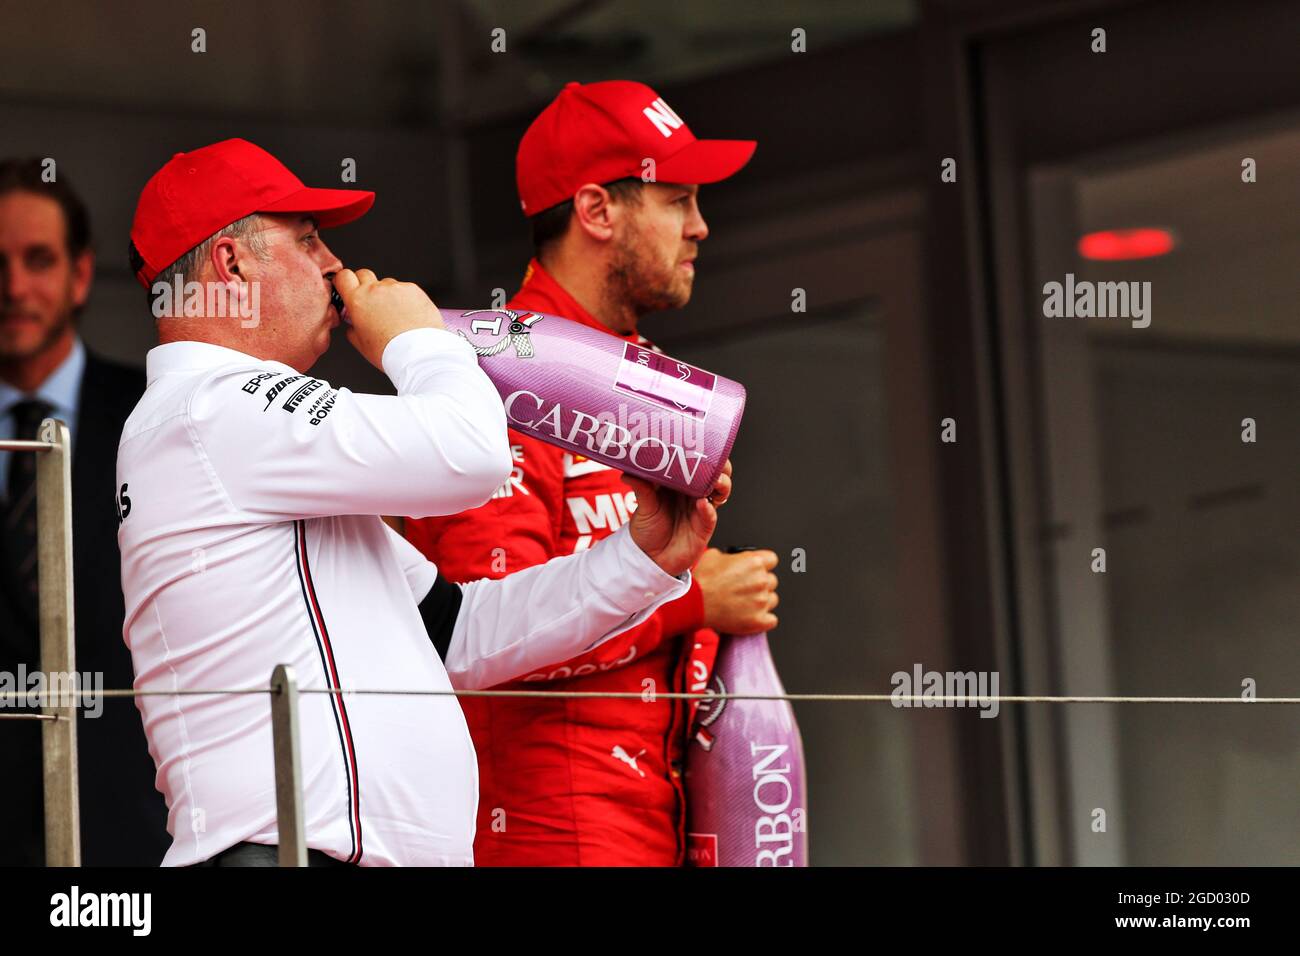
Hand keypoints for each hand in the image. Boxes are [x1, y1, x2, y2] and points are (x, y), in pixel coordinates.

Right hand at [333, 268, 446, 369]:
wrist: (418, 353)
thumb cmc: (391, 351)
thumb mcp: (361, 344)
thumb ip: (353, 329)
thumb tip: (353, 325)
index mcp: (358, 300)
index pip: (343, 276)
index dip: (344, 281)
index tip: (347, 287)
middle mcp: (375, 289)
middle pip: (364, 274)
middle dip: (365, 285)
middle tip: (371, 302)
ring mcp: (395, 287)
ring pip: (387, 283)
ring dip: (387, 293)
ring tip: (395, 314)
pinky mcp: (413, 289)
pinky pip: (405, 289)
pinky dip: (405, 298)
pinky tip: (409, 314)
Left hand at [624, 460, 731, 577]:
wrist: (648, 559)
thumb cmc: (647, 529)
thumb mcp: (643, 506)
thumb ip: (641, 488)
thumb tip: (627, 471)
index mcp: (681, 482)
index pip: (699, 462)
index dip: (705, 451)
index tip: (703, 441)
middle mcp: (694, 493)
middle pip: (716, 473)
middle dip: (721, 465)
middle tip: (715, 459)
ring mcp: (701, 509)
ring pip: (721, 491)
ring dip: (722, 483)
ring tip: (715, 479)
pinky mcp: (704, 527)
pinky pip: (711, 515)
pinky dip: (708, 509)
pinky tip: (703, 503)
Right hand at [694, 548, 779, 633]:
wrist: (694, 604)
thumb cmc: (702, 581)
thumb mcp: (713, 556)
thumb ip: (731, 556)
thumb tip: (733, 559)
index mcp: (754, 562)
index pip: (771, 560)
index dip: (763, 565)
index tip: (757, 570)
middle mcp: (761, 580)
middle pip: (771, 581)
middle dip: (760, 584)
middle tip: (744, 589)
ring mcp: (761, 601)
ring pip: (772, 600)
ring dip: (761, 601)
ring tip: (744, 603)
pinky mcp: (759, 620)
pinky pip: (771, 620)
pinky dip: (763, 619)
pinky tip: (749, 616)